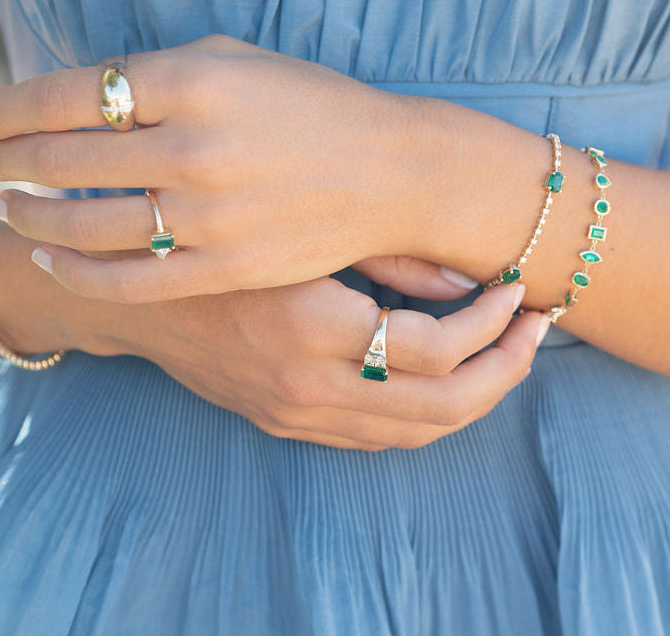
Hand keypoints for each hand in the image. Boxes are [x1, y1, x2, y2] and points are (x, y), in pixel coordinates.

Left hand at [0, 35, 421, 301]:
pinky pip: (132, 278)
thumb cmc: (318, 108)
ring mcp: (211, 215)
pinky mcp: (228, 266)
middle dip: (5, 157)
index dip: (6, 104)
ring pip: (88, 225)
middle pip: (65, 157)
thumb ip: (162, 69)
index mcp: (195, 80)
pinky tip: (52, 257)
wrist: (393, 174)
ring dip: (33, 215)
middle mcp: (196, 147)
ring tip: (7, 205)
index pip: (71, 92)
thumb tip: (91, 89)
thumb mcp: (240, 61)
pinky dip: (80, 271)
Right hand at [98, 279, 546, 449]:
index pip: (435, 350)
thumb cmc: (213, 243)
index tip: (514, 291)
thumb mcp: (293, 232)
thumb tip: (465, 278)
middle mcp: (308, 385)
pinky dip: (425, 416)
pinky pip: (377, 438)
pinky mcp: (286, 423)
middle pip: (441, 406)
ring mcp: (296, 413)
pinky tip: (445, 381)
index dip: (490, 323)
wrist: (134, 298)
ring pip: (415, 433)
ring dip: (474, 399)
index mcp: (312, 328)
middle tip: (535, 333)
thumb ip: (382, 255)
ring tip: (505, 358)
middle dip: (504, 371)